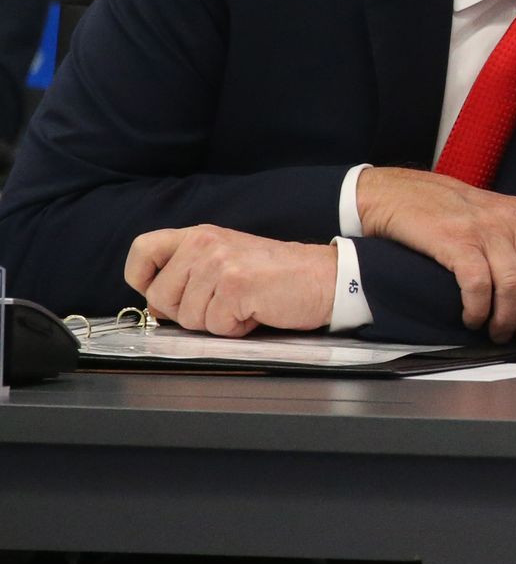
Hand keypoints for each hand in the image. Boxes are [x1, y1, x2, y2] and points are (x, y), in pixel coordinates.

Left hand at [126, 225, 335, 336]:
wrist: (325, 278)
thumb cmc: (277, 276)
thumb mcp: (226, 262)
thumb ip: (189, 276)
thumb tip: (157, 307)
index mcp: (199, 235)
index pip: (143, 250)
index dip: (141, 279)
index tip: (161, 296)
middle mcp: (205, 244)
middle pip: (160, 297)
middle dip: (187, 313)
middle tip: (222, 303)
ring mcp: (219, 264)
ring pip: (188, 317)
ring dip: (216, 322)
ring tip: (245, 305)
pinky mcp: (236, 286)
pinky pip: (216, 326)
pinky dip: (236, 328)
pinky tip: (256, 312)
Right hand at [356, 167, 515, 343]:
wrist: (399, 193)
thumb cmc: (452, 213)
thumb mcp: (499, 217)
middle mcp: (515, 220)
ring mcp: (486, 229)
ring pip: (515, 286)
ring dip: (507, 319)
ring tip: (497, 333)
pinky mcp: (456, 241)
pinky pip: (479, 284)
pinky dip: (479, 309)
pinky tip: (472, 318)